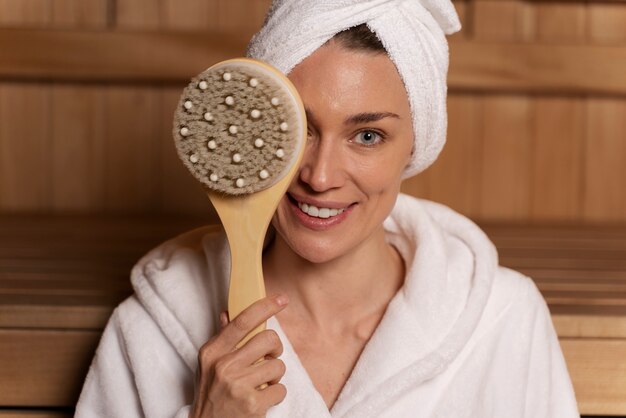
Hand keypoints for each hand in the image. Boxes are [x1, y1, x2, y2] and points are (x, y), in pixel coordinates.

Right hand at [190, 294, 288, 417]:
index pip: (242, 321)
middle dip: (276, 349)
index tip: (282, 300)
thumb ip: (221, 341)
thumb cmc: (210, 396)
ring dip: (274, 376)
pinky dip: (275, 395)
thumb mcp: (207, 367)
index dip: (265, 307)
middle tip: (270, 358)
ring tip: (260, 384)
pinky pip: (280, 389)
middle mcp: (223, 366)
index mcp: (212, 352)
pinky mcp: (252, 404)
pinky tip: (261, 400)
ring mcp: (238, 385)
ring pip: (278, 366)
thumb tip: (227, 314)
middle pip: (268, 340)